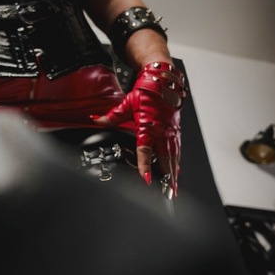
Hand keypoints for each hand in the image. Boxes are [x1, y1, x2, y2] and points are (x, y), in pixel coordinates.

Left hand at [91, 62, 186, 196]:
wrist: (164, 81)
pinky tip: (176, 172)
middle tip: (168, 193)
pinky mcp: (176, 131)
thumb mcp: (127, 103)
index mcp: (149, 125)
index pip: (145, 149)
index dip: (145, 165)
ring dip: (174, 173)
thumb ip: (112, 116)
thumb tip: (97, 120)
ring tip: (173, 189)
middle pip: (165, 158)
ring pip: (173, 157)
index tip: (145, 178)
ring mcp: (171, 132)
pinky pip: (177, 150)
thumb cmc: (147, 91)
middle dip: (167, 177)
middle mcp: (162, 131)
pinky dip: (177, 162)